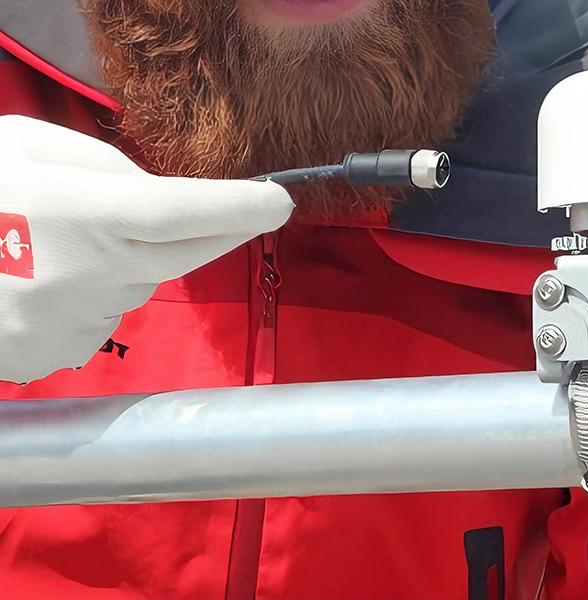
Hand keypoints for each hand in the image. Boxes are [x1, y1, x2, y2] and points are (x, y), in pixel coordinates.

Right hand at [0, 116, 293, 382]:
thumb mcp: (23, 149)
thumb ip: (103, 169)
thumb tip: (162, 198)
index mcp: (82, 213)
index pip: (187, 210)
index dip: (241, 206)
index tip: (279, 201)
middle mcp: (91, 273)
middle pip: (185, 254)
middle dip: (218, 231)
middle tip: (247, 212)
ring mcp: (77, 321)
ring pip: (141, 283)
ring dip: (130, 258)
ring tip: (64, 241)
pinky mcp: (60, 351)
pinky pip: (105, 314)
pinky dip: (95, 291)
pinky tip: (46, 277)